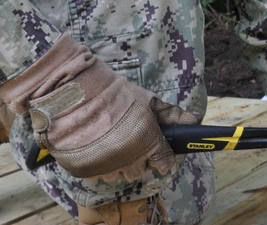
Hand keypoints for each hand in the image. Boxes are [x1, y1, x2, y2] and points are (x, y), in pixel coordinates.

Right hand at [0, 35, 198, 181]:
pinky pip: (98, 171)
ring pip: (119, 171)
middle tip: (129, 134)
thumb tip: (194, 121)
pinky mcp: (85, 171)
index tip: (157, 146)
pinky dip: (98, 160)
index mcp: (147, 143)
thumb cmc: (113, 94)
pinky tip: (95, 141)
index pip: (164, 163)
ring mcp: (106, 167)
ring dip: (117, 158)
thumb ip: (171, 114)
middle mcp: (129, 160)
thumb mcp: (145, 99)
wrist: (72, 94)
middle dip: (138, 155)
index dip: (161, 154)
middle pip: (141, 169)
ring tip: (109, 135)